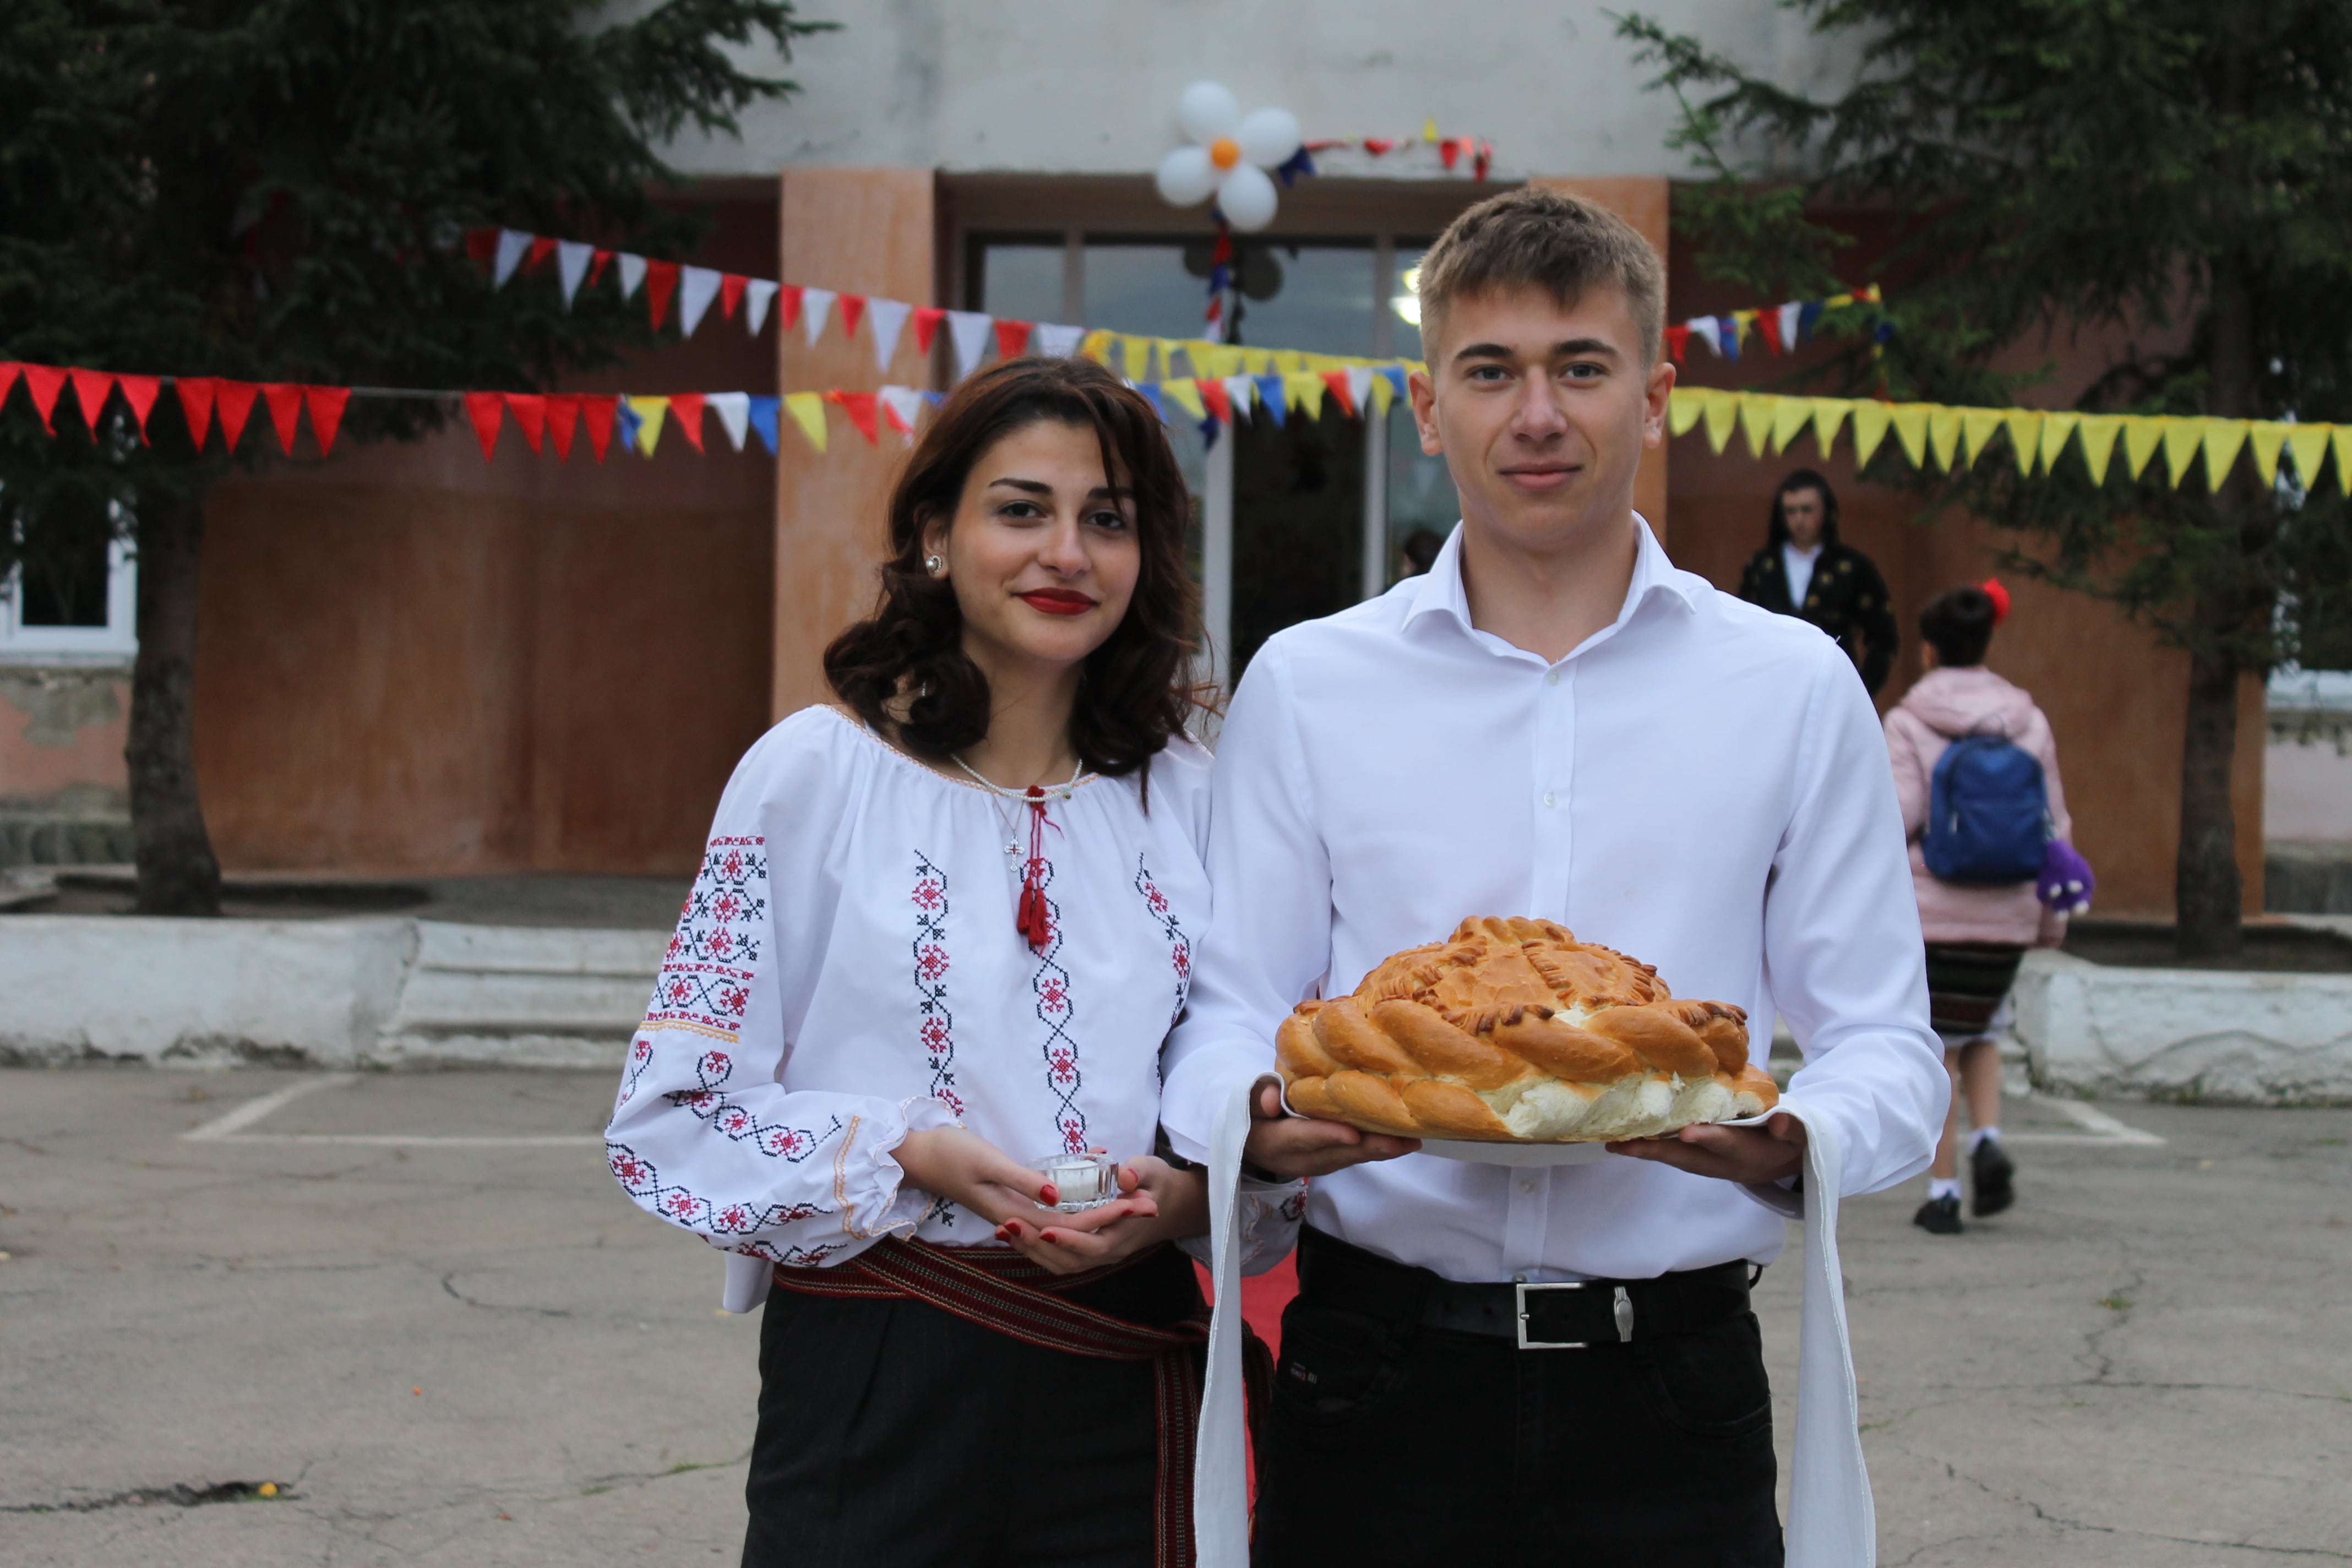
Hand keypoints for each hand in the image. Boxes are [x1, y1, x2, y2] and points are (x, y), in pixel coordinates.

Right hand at [895, 1127, 1154, 1274]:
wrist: (917, 1156)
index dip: (1107, 1217)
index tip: (1139, 1205)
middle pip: (1074, 1231)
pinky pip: (1051, 1219)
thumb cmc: (949, 1153)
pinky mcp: (1010, 1205)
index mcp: (1014, 1212)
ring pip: (1064, 1230)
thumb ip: (1023, 1179)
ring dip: (1097, 1220)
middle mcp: (1017, 1220)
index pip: (1071, 1224)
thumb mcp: (987, 1161)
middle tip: (1149, 1206)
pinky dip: (1075, 1215)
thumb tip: (1058, 1197)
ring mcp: (1013, 1214)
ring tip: (1130, 1206)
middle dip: (1113, 1220)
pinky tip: (1089, 1201)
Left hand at [994, 1156, 1208, 1273]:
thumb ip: (1138, 1171)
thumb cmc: (1156, 1182)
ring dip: (1030, 1249)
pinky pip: (1058, 1257)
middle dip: (1037, 1244)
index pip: (1092, 1245)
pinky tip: (1012, 1232)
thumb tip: (1124, 1174)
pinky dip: (1035, 1248)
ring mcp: (1096, 1254)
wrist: (1167, 1202)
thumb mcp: (1152, 1169)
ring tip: (1003, 1229)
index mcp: (1123, 1234)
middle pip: (1069, 1260)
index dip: (1068, 1240)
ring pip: (1059, 1263)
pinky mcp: (1085, 1250)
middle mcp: (1108, 1251)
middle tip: (1009, 1224)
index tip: (1044, 1227)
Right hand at [1241, 1077, 1419, 1180]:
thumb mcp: (1243, 1103)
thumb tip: (1270, 1100)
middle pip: (1337, 1154)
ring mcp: (1316, 1165)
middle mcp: (1298, 1160)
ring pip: (1351, 1158)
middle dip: (1371, 1147)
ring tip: (1412, 1140)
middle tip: (1402, 1140)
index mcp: (1275, 1142)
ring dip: (1381, 1151)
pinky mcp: (1329, 1163)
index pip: (1303, 1138)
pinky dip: (1377, 1150)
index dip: (1328, 1136)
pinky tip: (1401, 1141)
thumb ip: (1257, 1096)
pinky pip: (1355, 1157)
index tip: (1353, 1133)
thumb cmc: (1249, 1114)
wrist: (1248, 1144)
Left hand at [1606, 1112, 1806, 1184]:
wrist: (1780, 1161)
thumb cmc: (1787, 1141)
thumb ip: (1792, 1129)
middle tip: (1628, 1145)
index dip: (1709, 1139)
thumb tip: (1783, 1123)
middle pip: (1688, 1159)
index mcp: (1751, 1154)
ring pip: (1674, 1158)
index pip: (1729, 1145)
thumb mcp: (1799, 1136)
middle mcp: (1723, 1164)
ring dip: (1646, 1152)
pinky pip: (1671, 1155)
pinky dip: (1648, 1148)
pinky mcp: (1697, 1159)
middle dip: (1659, 1151)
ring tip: (1615, 1144)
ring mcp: (1708, 1164)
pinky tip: (1623, 1140)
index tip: (1688, 1133)